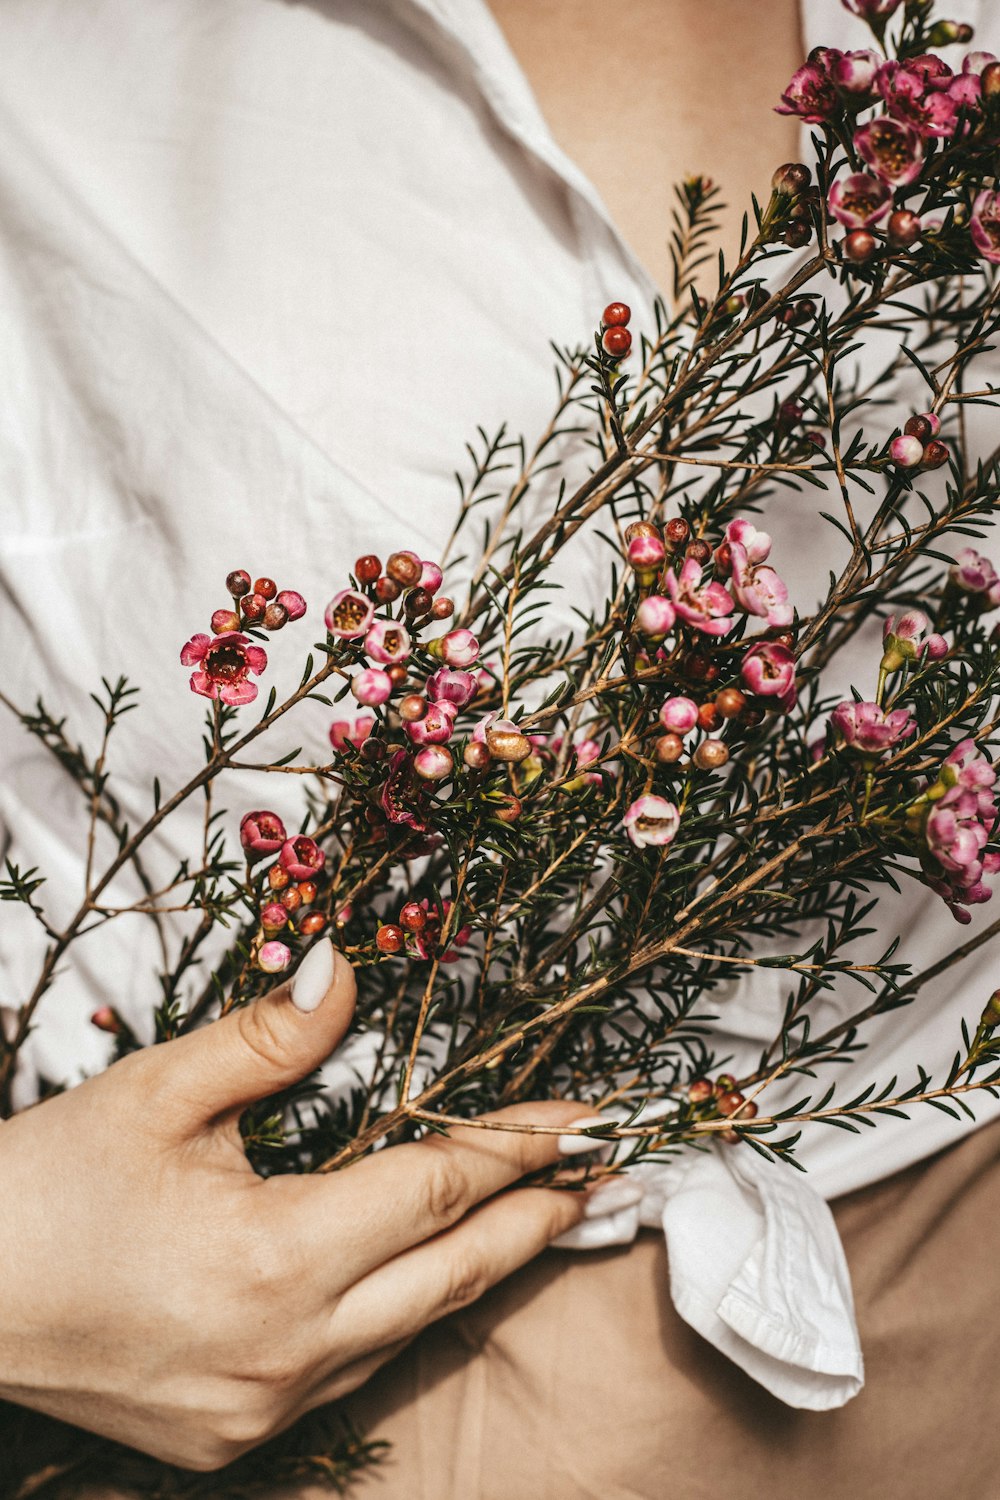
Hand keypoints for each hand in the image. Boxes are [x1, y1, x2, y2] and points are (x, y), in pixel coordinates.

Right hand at [0, 941, 586, 1469]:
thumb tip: (348, 969)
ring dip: (479, 1270)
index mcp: (277, 1258)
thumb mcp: (155, 1093)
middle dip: (538, 1219)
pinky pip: (352, 1372)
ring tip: (538, 1220)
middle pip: (454, 1274)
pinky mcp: (234, 1436)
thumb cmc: (45, 1191)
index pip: (440, 1190)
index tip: (586, 1119)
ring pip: (412, 1329)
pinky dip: (400, 1316)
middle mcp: (288, 1352)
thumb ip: (268, 1036)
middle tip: (603, 1177)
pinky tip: (419, 1279)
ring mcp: (263, 1409)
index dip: (520, 1146)